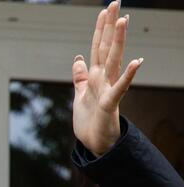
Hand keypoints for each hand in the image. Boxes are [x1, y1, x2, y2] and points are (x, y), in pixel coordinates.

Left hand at [72, 1, 141, 155]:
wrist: (95, 144)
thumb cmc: (89, 120)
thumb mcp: (80, 95)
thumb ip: (80, 77)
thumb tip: (78, 58)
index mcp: (96, 76)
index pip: (97, 47)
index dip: (100, 29)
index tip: (104, 9)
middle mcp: (104, 79)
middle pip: (106, 48)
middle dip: (110, 26)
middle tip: (115, 2)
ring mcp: (108, 90)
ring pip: (113, 61)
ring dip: (118, 41)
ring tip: (123, 21)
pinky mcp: (109, 104)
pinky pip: (120, 88)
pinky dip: (127, 75)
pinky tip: (137, 61)